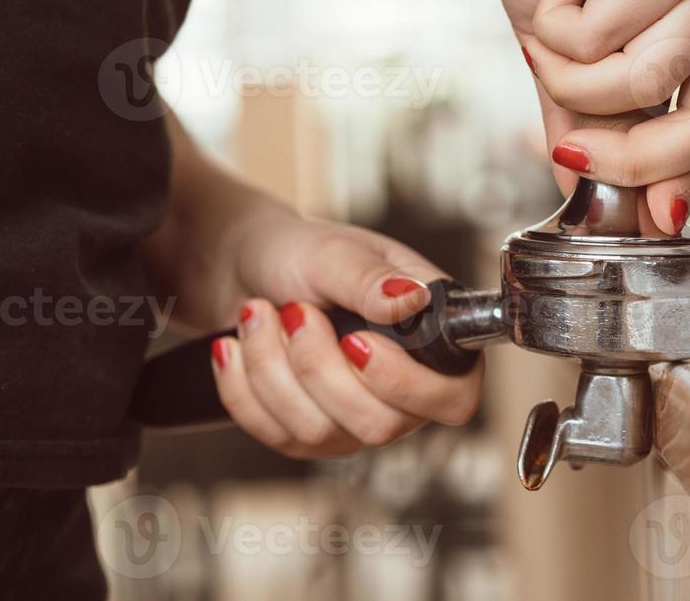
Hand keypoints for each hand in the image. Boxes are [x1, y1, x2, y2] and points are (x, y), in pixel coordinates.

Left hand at [208, 214, 482, 458]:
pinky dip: (243, 386)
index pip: (455, 398)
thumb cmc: (301, 254)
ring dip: (272, 367)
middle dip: (318, 366)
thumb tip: (414, 300)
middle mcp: (402, 389)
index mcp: (430, 338)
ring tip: (259, 312)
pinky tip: (234, 346)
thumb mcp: (335, 254)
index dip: (408, 385)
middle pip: (380, 425)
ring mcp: (353, 419)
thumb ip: (372, 280)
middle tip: (294, 311)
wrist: (242, 269)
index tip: (354, 341)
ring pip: (321, 432)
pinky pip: (275, 435)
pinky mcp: (306, 435)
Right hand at [491, 0, 689, 233]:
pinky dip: (557, 30)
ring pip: (643, 87)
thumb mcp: (568, 45)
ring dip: (570, 74)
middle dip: (635, 161)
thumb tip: (582, 189)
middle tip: (571, 153)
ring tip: (544, 30)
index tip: (648, 219)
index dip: (684, 179)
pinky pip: (604, 43)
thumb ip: (585, 115)